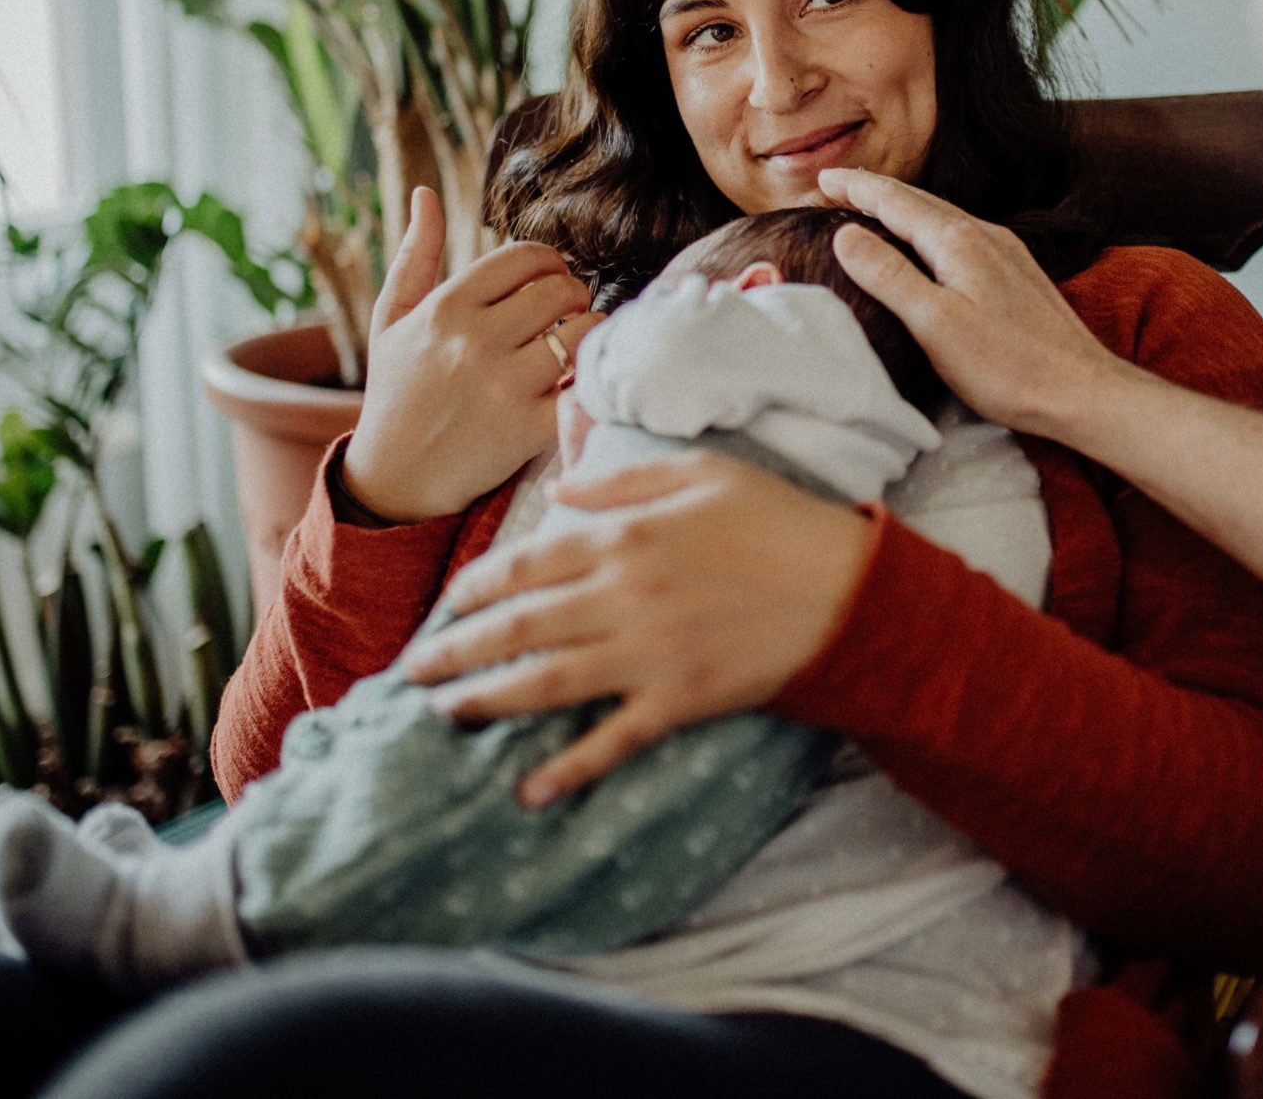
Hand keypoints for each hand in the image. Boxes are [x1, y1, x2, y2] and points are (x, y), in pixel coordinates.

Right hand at [340, 186, 601, 522]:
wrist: (395, 479)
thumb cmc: (396, 392)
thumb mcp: (391, 320)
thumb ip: (413, 255)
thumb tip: (424, 193)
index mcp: (446, 307)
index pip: (525, 257)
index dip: (549, 263)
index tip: (549, 281)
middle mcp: (475, 340)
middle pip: (561, 290)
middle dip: (574, 296)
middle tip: (568, 313)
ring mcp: (503, 385)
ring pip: (583, 332)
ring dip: (591, 334)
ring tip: (576, 344)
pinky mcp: (528, 429)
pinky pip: (584, 388)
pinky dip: (593, 380)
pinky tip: (582, 381)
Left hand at [398, 453, 875, 804]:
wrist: (850, 590)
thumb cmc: (781, 521)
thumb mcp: (703, 471)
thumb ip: (624, 478)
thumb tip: (561, 493)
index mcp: (626, 536)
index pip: (526, 564)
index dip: (476, 586)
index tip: (446, 602)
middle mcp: (624, 596)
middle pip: (519, 627)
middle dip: (457, 650)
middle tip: (412, 672)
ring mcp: (650, 654)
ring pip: (547, 682)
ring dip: (488, 701)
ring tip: (445, 713)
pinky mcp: (680, 701)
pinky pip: (613, 741)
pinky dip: (569, 769)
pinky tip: (528, 791)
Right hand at [817, 166, 1129, 438]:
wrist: (1082, 390)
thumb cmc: (1007, 365)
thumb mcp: (934, 323)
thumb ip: (889, 275)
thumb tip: (846, 233)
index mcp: (958, 240)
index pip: (895, 200)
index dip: (855, 186)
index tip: (821, 178)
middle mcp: (984, 234)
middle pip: (918, 201)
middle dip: (873, 192)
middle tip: (834, 188)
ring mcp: (1005, 252)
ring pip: (941, 216)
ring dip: (901, 209)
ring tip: (871, 211)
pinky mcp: (1017, 273)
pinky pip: (961, 235)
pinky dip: (928, 230)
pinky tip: (927, 245)